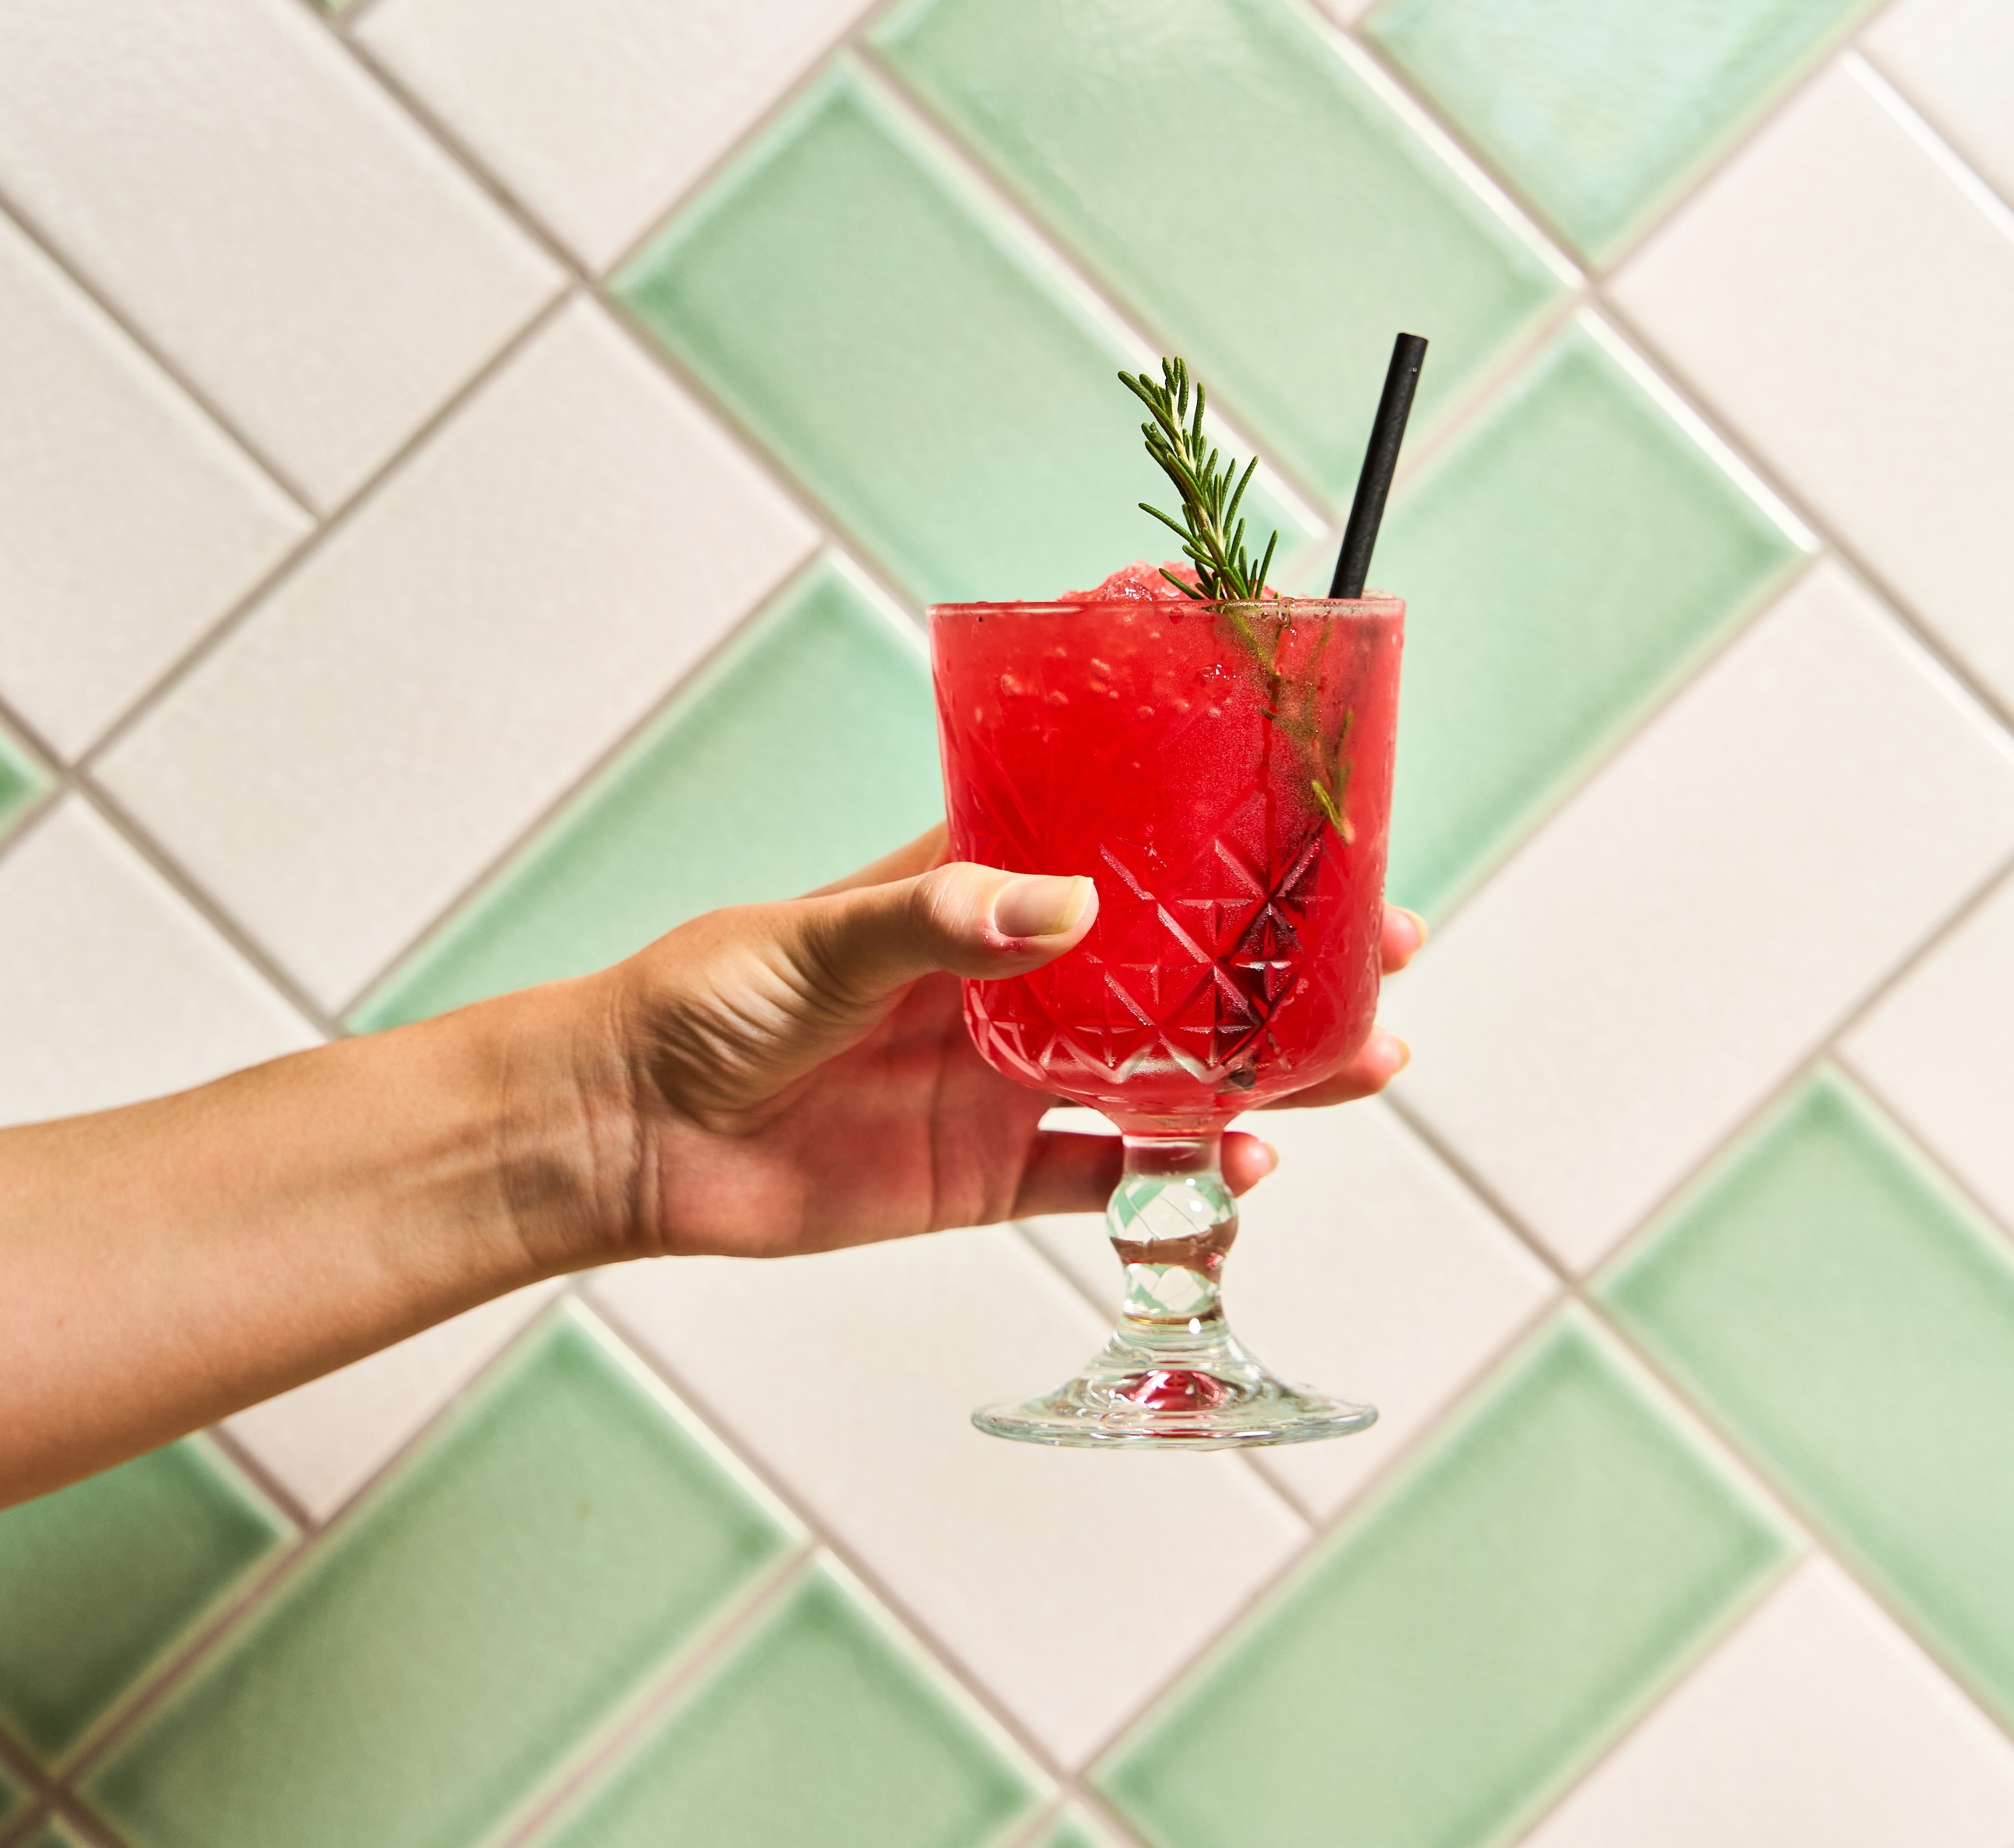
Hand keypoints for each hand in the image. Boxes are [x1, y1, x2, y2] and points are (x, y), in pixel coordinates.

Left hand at [573, 826, 1423, 1260]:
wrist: (628, 1132)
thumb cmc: (703, 999)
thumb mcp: (819, 941)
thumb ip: (936, 922)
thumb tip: (1057, 909)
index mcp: (982, 893)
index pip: (1128, 848)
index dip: (1225, 840)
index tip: (1321, 831)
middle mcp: (1018, 982)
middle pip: (1184, 969)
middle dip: (1284, 966)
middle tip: (1384, 963)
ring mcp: (1014, 1080)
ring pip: (1173, 1073)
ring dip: (1264, 1072)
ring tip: (1358, 1065)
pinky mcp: (992, 1175)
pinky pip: (1111, 1180)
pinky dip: (1180, 1181)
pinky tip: (1243, 1167)